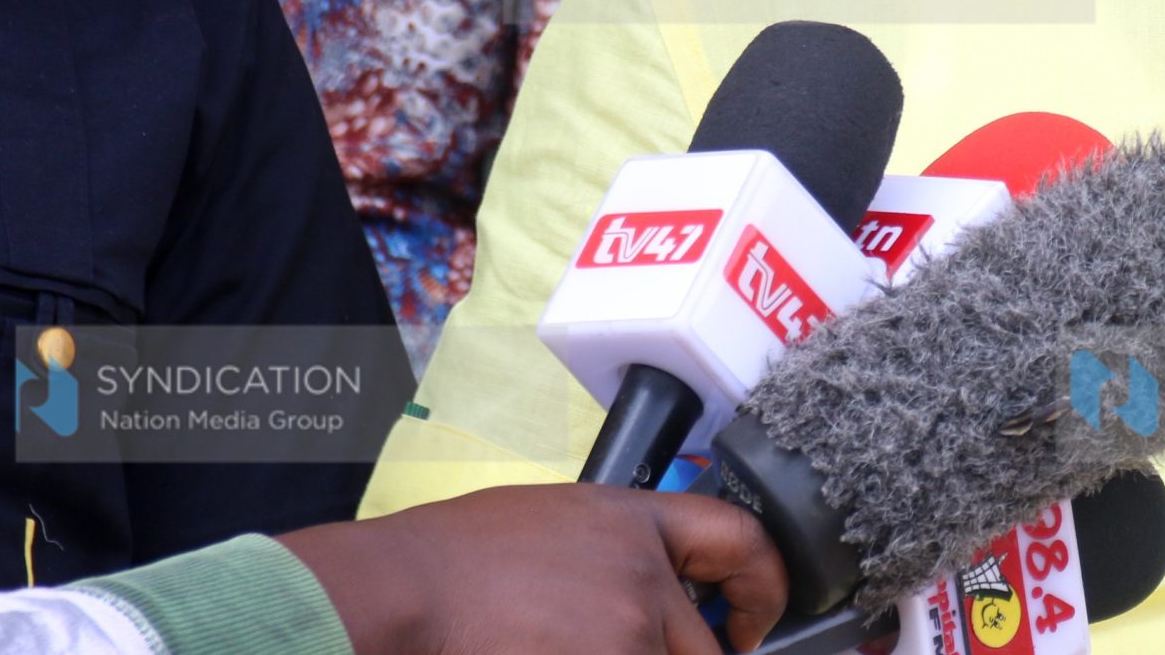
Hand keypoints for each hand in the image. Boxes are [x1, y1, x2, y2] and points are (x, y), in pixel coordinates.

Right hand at [278, 484, 787, 654]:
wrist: (400, 592)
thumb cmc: (458, 559)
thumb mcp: (560, 522)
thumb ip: (620, 555)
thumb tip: (657, 596)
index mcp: (636, 524)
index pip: (742, 541)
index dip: (763, 586)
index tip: (750, 624)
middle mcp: (644, 582)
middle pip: (704, 647)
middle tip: (614, 643)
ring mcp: (624, 639)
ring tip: (556, 638)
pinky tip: (545, 649)